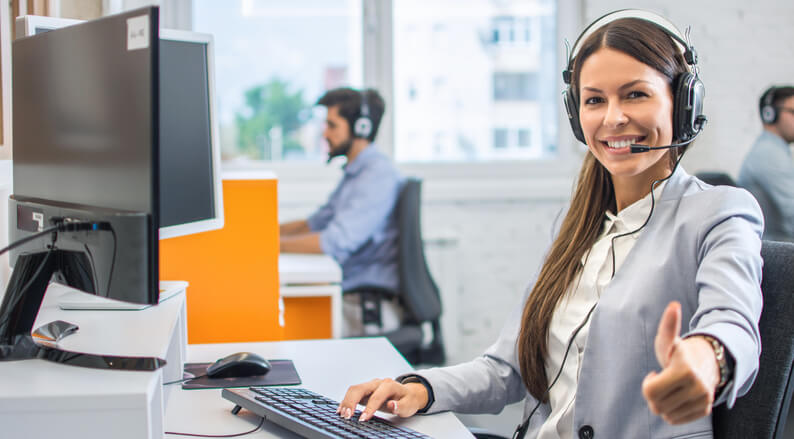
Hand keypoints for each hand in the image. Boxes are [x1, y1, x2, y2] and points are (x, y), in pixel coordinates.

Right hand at [337, 378, 428, 421]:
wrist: (407, 394)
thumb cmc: (407, 400)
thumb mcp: (409, 405)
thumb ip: (400, 406)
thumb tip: (391, 405)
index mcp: (389, 385)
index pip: (376, 396)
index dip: (369, 408)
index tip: (363, 419)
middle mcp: (377, 383)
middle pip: (360, 388)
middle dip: (351, 402)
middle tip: (347, 416)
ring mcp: (370, 386)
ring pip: (354, 389)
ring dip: (346, 401)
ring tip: (342, 414)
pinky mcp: (365, 391)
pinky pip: (352, 393)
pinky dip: (346, 401)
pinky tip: (341, 410)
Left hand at [642, 301, 720, 424]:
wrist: (707, 363)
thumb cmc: (680, 352)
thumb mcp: (669, 340)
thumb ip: (669, 325)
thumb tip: (674, 306)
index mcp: (685, 370)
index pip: (650, 391)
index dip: (648, 383)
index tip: (655, 374)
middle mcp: (698, 387)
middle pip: (656, 405)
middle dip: (654, 394)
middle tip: (662, 381)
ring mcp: (703, 400)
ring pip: (666, 415)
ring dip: (663, 403)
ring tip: (671, 388)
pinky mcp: (705, 410)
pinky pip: (676, 420)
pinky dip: (672, 412)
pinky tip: (677, 398)